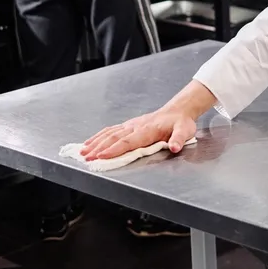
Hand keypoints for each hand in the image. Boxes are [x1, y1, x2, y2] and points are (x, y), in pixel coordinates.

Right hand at [81, 108, 196, 159]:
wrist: (178, 111)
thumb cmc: (180, 123)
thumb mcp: (185, 130)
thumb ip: (179, 139)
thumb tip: (174, 147)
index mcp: (148, 130)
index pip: (128, 141)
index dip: (114, 149)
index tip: (101, 156)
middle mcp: (136, 127)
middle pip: (115, 138)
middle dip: (99, 148)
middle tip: (86, 158)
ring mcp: (131, 125)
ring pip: (110, 134)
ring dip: (95, 142)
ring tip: (82, 152)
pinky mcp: (128, 125)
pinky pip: (111, 130)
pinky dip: (99, 136)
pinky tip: (89, 142)